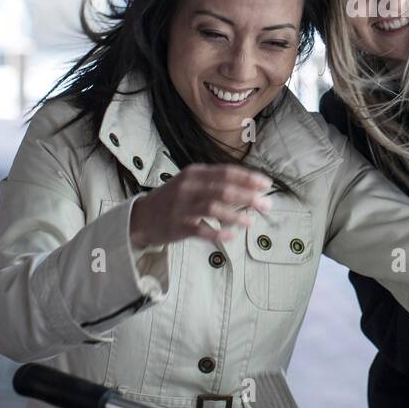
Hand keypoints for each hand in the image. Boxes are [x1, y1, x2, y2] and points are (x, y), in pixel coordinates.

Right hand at [129, 164, 272, 248]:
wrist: (142, 216)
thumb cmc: (174, 199)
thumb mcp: (191, 182)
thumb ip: (216, 182)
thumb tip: (250, 187)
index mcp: (195, 173)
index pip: (226, 172)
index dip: (248, 178)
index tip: (266, 184)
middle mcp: (189, 187)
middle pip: (223, 189)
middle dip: (248, 197)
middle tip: (266, 204)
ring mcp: (182, 206)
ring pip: (213, 208)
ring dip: (235, 215)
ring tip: (251, 222)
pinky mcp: (177, 225)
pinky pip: (200, 229)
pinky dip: (217, 232)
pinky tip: (231, 236)